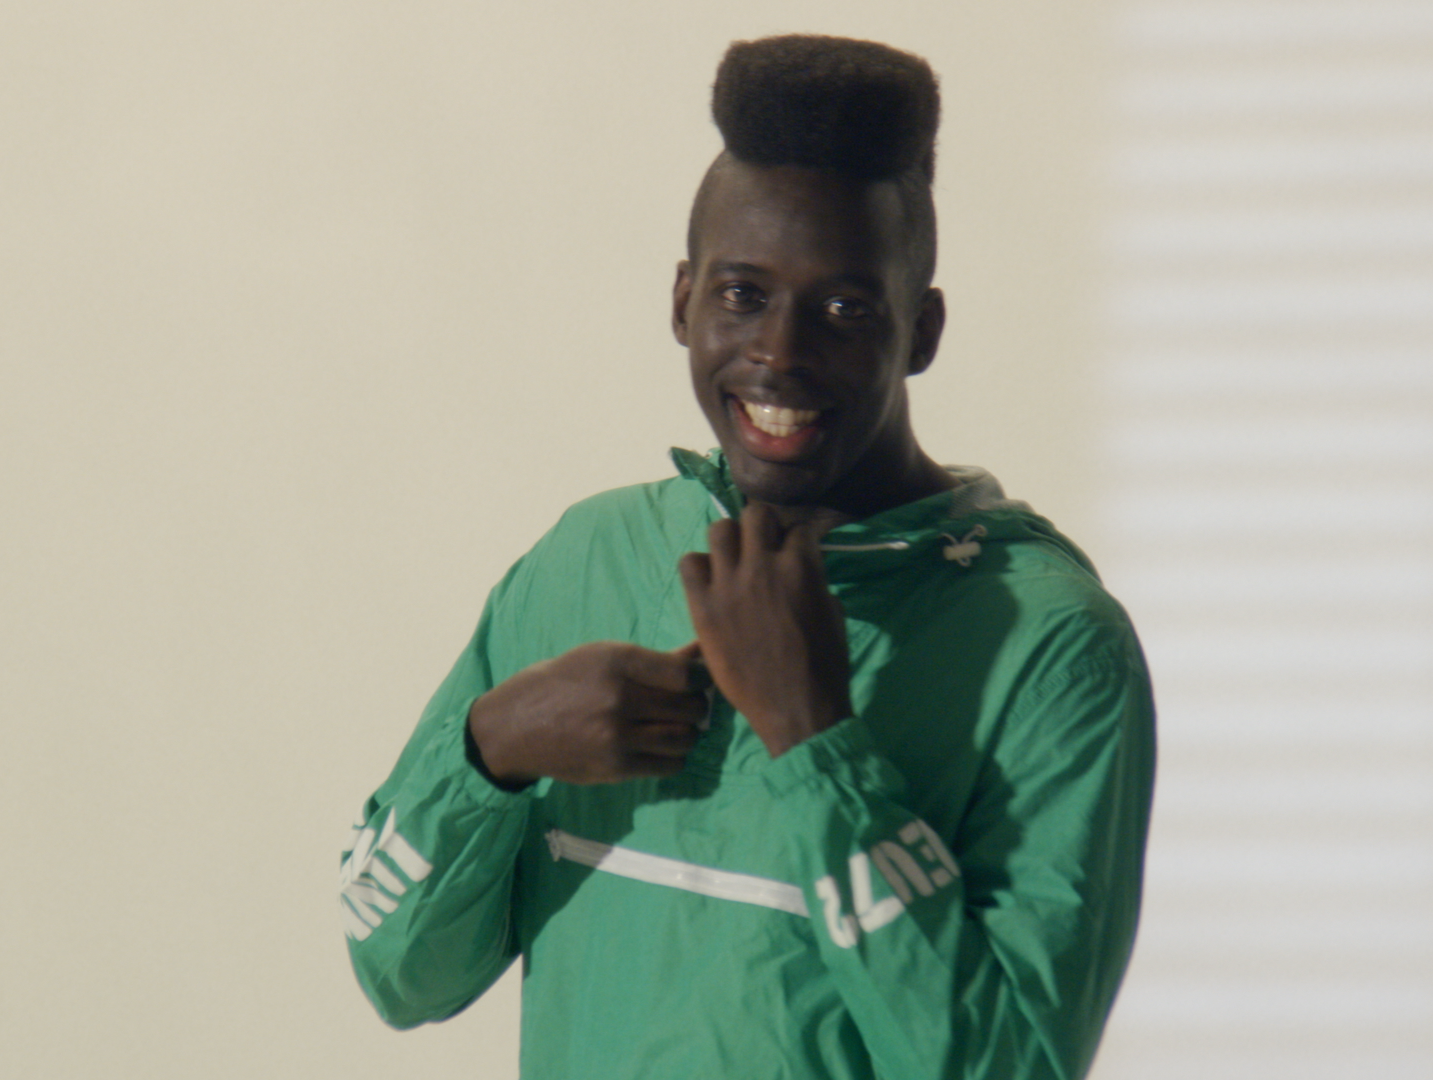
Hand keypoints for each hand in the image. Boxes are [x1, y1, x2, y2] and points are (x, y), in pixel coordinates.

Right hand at [468, 641, 708, 785]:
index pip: (687, 673)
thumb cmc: (562, 682)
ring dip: (687, 733)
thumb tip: (702, 650)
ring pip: (685, 738)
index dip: (704, 677)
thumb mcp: (602, 657)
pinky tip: (660, 747)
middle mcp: (620, 697)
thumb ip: (654, 660)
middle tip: (687, 705)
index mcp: (618, 661)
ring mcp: (618, 735)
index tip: (700, 680)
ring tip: (674, 726)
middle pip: (691, 707)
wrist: (514, 727)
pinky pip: (669, 765)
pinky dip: (673, 757)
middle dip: (697, 706)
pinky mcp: (616, 766)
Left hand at [678, 502, 852, 756]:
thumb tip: (801, 568)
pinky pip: (689, 564)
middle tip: (765, 549)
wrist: (796, 710)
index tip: (795, 549)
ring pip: (719, 530)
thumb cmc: (824, 666)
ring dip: (730, 541)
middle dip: (764, 527)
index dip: (798, 538)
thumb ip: (814, 582)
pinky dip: (700, 568)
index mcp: (801, 566)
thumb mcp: (833, 614)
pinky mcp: (703, 607)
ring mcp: (729, 585)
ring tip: (735, 562)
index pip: (799, 528)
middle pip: (756, 515)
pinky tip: (712, 584)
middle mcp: (762, 566)